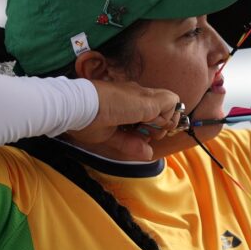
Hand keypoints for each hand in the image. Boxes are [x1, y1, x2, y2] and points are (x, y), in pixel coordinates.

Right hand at [67, 80, 182, 159]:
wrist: (78, 106)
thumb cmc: (85, 120)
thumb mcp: (110, 136)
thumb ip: (130, 143)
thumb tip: (148, 154)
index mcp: (128, 102)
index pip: (151, 113)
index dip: (153, 126)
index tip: (142, 136)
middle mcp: (138, 95)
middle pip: (165, 110)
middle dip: (160, 126)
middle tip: (143, 133)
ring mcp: (145, 95)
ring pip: (171, 106)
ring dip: (162, 123)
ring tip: (141, 128)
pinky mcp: (150, 99)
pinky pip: (172, 104)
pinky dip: (164, 118)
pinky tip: (147, 124)